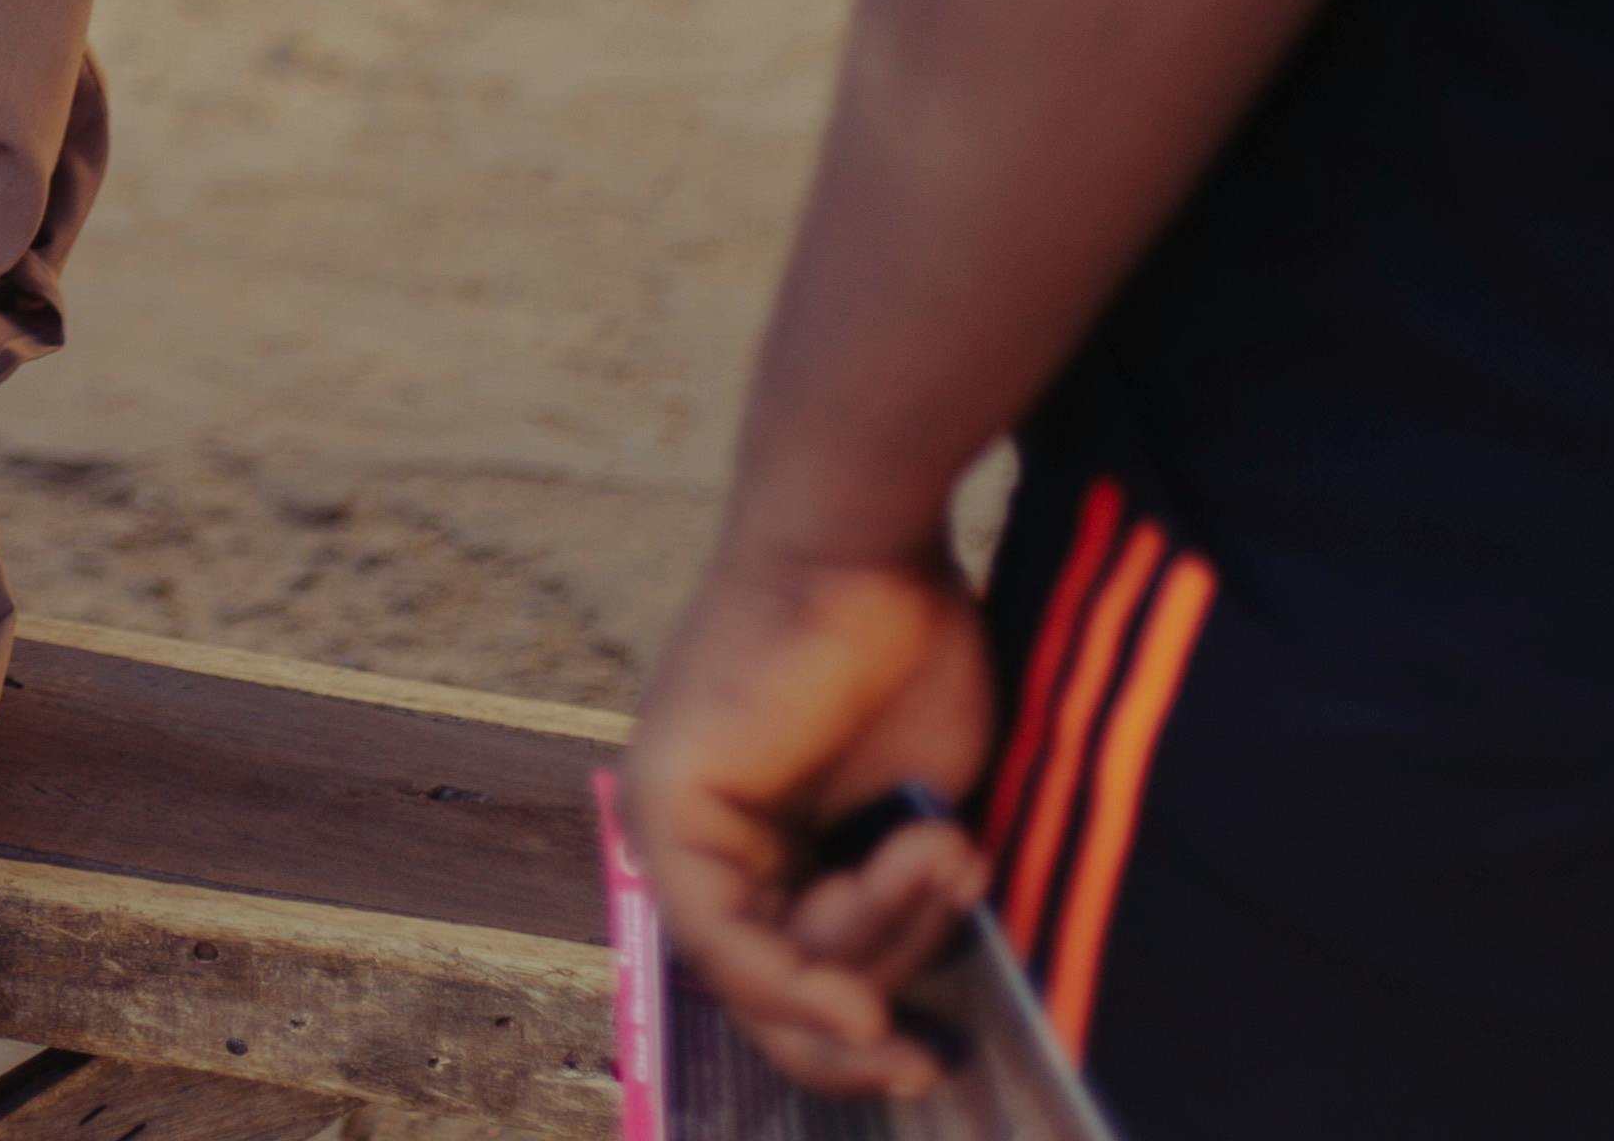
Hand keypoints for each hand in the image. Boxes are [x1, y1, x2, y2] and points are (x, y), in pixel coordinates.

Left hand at [617, 539, 1000, 1099]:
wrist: (871, 549)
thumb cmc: (910, 650)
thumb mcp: (919, 814)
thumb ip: (898, 903)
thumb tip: (898, 1004)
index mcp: (764, 841)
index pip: (791, 980)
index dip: (854, 1044)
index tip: (933, 1064)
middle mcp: (706, 841)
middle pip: (785, 987)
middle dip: (880, 993)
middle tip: (947, 962)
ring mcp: (675, 826)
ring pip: (769, 970)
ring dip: (874, 945)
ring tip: (941, 854)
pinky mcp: (666, 808)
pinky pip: (725, 941)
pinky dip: (794, 987)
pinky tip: (858, 1007)